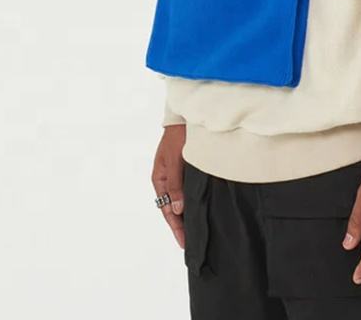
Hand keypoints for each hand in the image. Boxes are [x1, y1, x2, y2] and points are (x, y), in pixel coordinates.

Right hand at [151, 124, 186, 247]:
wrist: (186, 117)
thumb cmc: (177, 136)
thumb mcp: (174, 160)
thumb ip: (175, 185)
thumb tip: (176, 210)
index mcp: (159, 179)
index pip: (167, 210)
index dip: (176, 227)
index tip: (184, 242)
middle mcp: (167, 180)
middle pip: (173, 208)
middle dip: (181, 225)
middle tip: (193, 242)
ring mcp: (177, 175)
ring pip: (181, 201)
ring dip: (188, 214)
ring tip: (198, 231)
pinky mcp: (187, 170)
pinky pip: (189, 191)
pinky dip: (193, 201)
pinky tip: (202, 208)